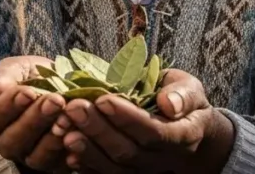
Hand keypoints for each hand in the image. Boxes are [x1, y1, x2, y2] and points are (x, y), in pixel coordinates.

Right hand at [0, 56, 70, 172]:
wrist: (59, 86)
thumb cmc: (31, 76)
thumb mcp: (16, 68)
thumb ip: (3, 75)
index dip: (8, 106)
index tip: (29, 92)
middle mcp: (6, 141)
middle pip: (13, 139)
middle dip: (35, 119)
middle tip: (55, 101)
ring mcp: (29, 156)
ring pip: (36, 156)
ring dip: (52, 138)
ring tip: (67, 117)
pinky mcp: (53, 164)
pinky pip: (60, 164)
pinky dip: (71, 152)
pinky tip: (80, 136)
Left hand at [54, 69, 234, 173]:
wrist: (186, 128)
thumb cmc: (183, 101)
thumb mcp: (189, 89)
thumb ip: (182, 94)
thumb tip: (168, 103)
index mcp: (182, 135)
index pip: (153, 131)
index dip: (127, 118)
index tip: (103, 99)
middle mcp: (163, 159)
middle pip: (128, 151)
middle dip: (98, 130)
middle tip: (74, 108)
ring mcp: (145, 170)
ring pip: (115, 168)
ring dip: (88, 150)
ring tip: (65, 130)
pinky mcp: (129, 173)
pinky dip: (87, 166)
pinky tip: (68, 152)